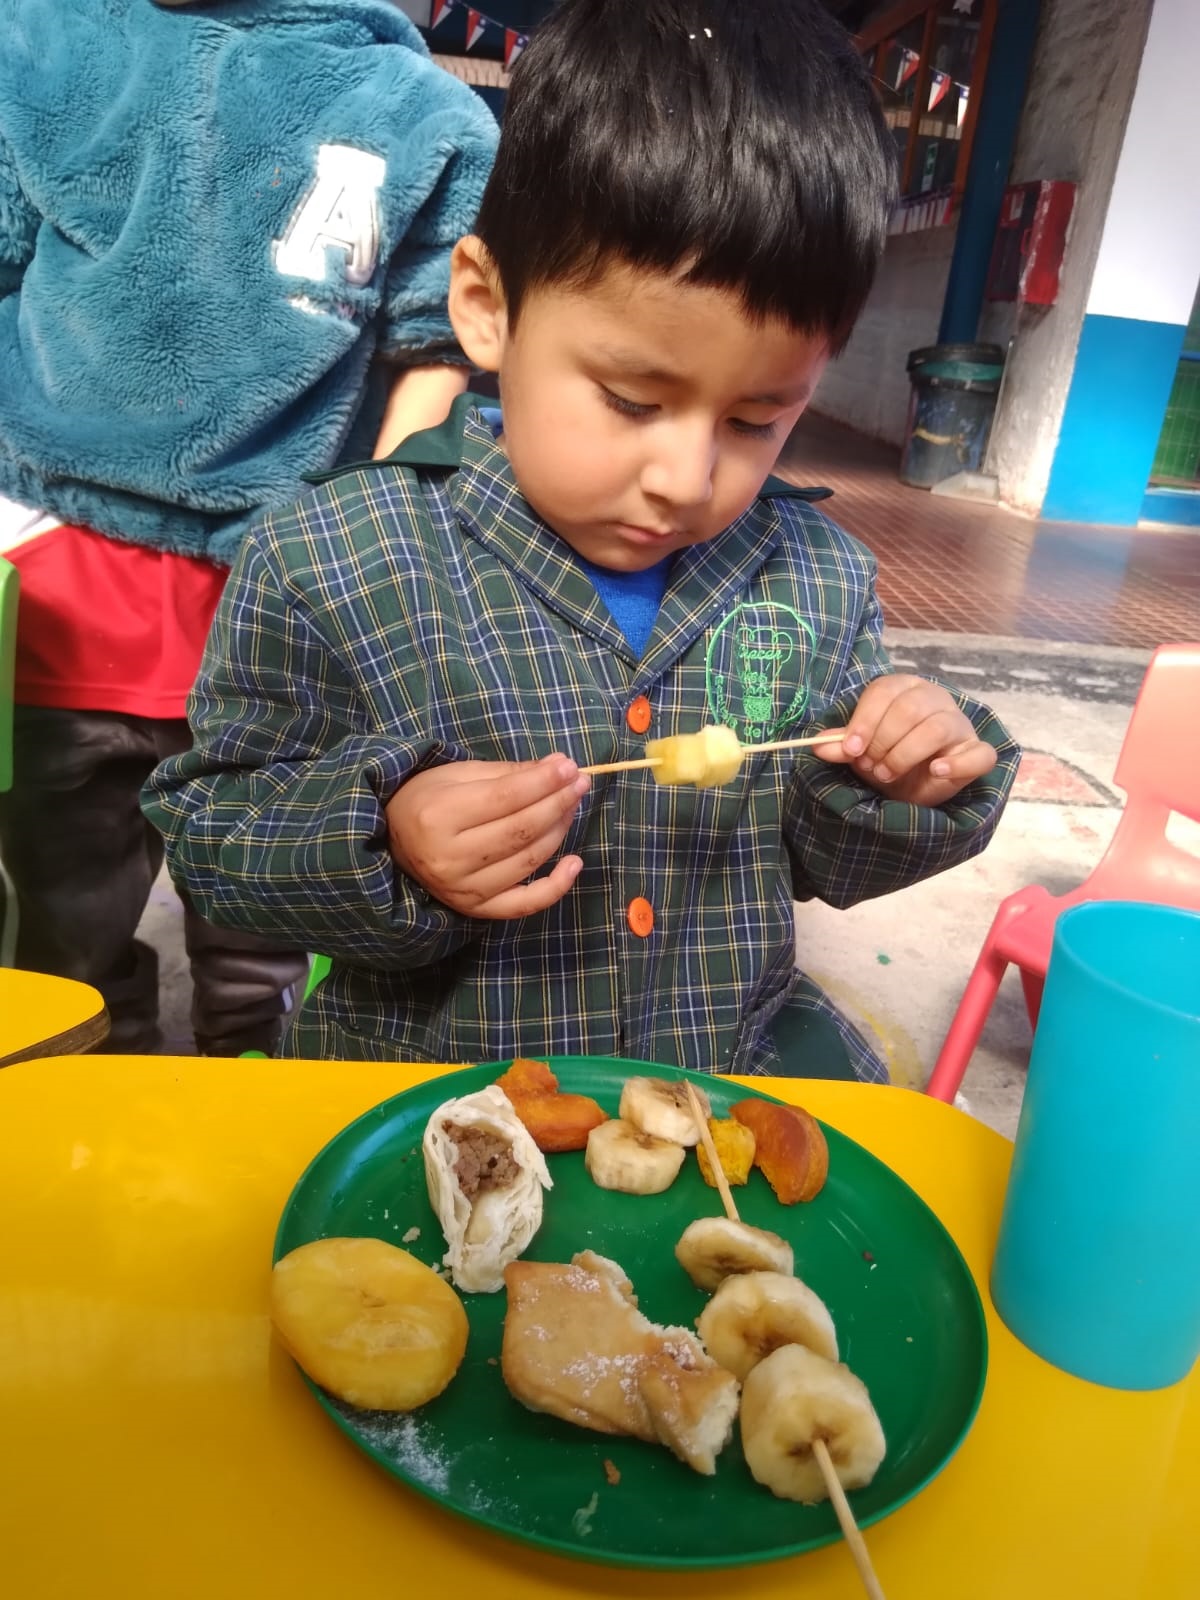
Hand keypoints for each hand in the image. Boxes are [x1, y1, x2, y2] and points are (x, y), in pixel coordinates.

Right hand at [385, 755, 589, 917]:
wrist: (393, 845)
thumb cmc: (427, 801)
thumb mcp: (459, 775)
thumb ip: (509, 773)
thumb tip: (558, 767)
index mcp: (438, 816)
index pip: (505, 798)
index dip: (543, 782)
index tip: (569, 767)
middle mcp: (450, 858)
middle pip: (521, 829)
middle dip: (557, 803)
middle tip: (579, 783)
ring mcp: (464, 889)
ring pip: (528, 860)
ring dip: (559, 831)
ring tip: (571, 807)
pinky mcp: (477, 909)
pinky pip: (525, 904)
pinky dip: (556, 887)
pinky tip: (575, 863)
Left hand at [816, 674, 996, 805]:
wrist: (912, 787)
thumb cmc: (886, 758)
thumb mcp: (859, 752)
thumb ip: (841, 746)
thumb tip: (817, 745)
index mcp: (904, 689)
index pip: (885, 691)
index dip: (865, 720)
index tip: (851, 748)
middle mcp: (935, 699)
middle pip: (910, 708)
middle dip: (883, 741)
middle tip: (870, 767)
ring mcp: (959, 724)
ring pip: (937, 727)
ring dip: (906, 754)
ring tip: (888, 774)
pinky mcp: (977, 752)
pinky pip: (979, 754)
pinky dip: (957, 763)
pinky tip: (937, 770)